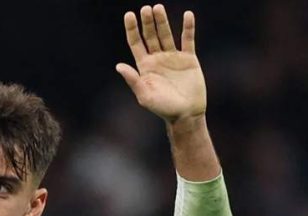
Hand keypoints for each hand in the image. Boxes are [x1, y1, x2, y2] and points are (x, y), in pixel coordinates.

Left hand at [116, 4, 205, 122]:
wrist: (186, 114)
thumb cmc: (163, 108)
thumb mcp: (144, 96)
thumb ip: (133, 80)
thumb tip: (118, 66)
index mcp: (144, 66)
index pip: (136, 43)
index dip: (132, 29)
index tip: (129, 15)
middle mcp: (157, 59)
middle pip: (150, 36)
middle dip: (147, 22)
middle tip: (145, 9)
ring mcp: (173, 57)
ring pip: (166, 34)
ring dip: (162, 21)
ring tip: (158, 8)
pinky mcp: (189, 59)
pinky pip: (188, 39)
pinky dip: (188, 27)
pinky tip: (188, 15)